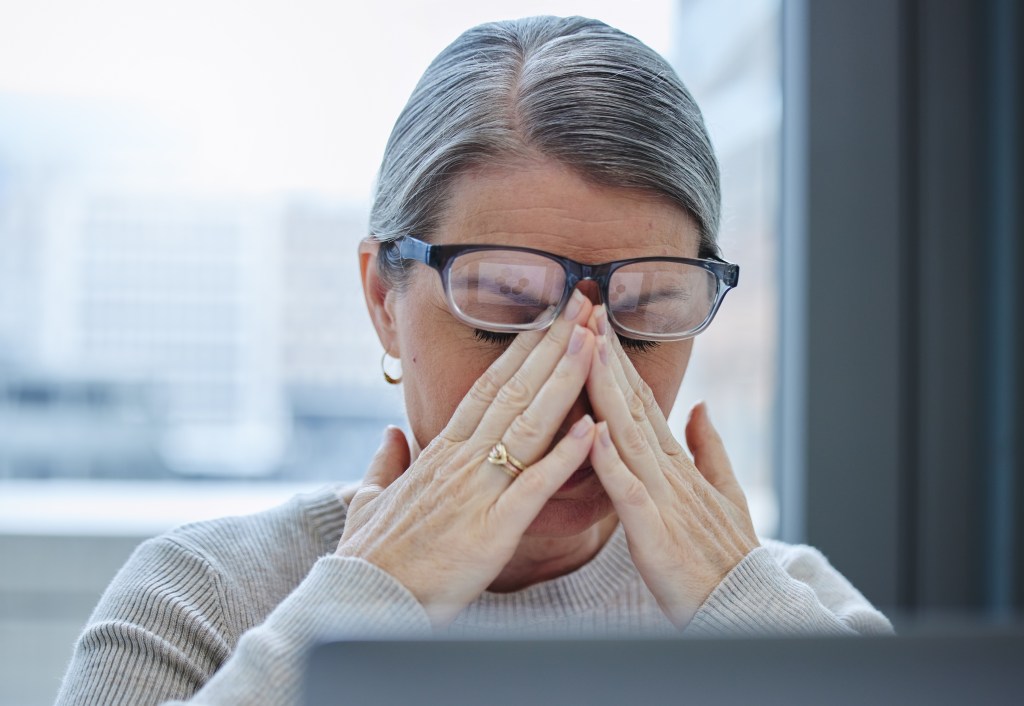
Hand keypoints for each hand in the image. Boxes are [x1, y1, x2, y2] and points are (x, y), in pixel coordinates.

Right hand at [337, 291, 597, 626]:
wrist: (359, 601)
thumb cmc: (368, 555)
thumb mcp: (368, 499)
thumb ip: (385, 463)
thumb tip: (390, 436)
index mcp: (440, 450)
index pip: (489, 387)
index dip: (523, 349)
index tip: (550, 318)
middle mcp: (461, 459)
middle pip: (515, 390)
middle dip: (553, 345)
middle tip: (583, 303)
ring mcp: (477, 491)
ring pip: (529, 424)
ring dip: (564, 381)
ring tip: (594, 341)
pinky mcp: (492, 530)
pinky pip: (534, 486)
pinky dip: (564, 457)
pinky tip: (592, 429)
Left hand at [584, 305, 758, 628]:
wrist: (748, 610)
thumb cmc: (729, 559)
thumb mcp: (726, 496)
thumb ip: (710, 449)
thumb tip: (701, 406)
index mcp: (677, 465)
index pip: (643, 403)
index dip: (619, 364)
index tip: (598, 325)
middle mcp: (669, 473)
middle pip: (632, 406)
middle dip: (607, 358)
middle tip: (585, 311)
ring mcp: (663, 500)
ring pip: (628, 436)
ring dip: (606, 391)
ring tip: (586, 349)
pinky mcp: (654, 534)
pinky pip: (627, 492)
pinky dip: (611, 461)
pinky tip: (594, 430)